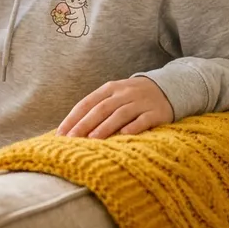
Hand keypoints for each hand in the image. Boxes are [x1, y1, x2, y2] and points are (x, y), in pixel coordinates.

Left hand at [57, 77, 173, 137]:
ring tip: (93, 140)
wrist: (168, 87)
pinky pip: (144, 120)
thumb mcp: (114, 95)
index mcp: (109, 88)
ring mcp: (141, 102)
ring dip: (105, 127)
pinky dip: (134, 126)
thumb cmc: (132, 97)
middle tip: (71, 139)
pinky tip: (124, 134)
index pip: (87, 103)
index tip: (60, 134)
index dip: (73, 118)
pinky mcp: (156, 112)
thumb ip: (96, 108)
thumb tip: (71, 128)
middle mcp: (124, 93)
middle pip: (101, 109)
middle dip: (85, 124)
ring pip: (120, 114)